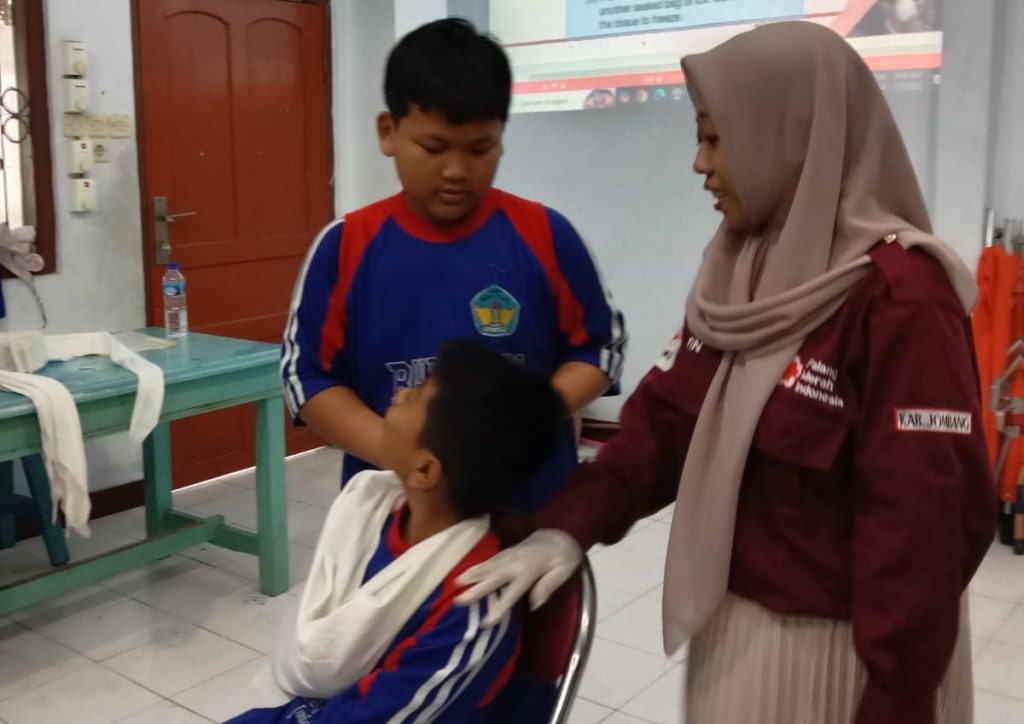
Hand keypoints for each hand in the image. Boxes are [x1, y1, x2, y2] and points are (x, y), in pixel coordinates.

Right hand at [455, 529, 583, 625]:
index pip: (512, 592)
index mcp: (530, 570)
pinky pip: (490, 560)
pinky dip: (477, 566)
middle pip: (493, 578)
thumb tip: (534, 604)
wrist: (559, 534)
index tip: (487, 621)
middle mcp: (516, 562)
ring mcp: (510, 555)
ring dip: (471, 575)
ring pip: (488, 566)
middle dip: (476, 590)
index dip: (500, 606)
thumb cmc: (563, 557)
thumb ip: (548, 586)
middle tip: (459, 600)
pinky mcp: (508, 552)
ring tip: (455, 583)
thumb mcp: (563, 571)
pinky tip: (467, 572)